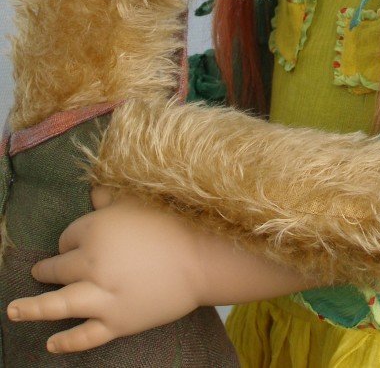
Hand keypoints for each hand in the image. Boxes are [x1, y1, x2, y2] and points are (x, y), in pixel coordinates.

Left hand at [7, 188, 206, 354]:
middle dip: (48, 270)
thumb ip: (110, 197)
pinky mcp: (117, 321)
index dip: (70, 240)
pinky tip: (50, 344)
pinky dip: (65, 342)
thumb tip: (92, 194)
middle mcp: (91, 263)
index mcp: (95, 230)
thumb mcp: (138, 200)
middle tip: (40, 272)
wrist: (202, 256)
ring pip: (58, 305)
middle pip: (59, 268)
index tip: (74, 243)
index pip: (67, 237)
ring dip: (32, 308)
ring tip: (14, 310)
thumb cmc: (172, 222)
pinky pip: (84, 336)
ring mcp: (102, 296)